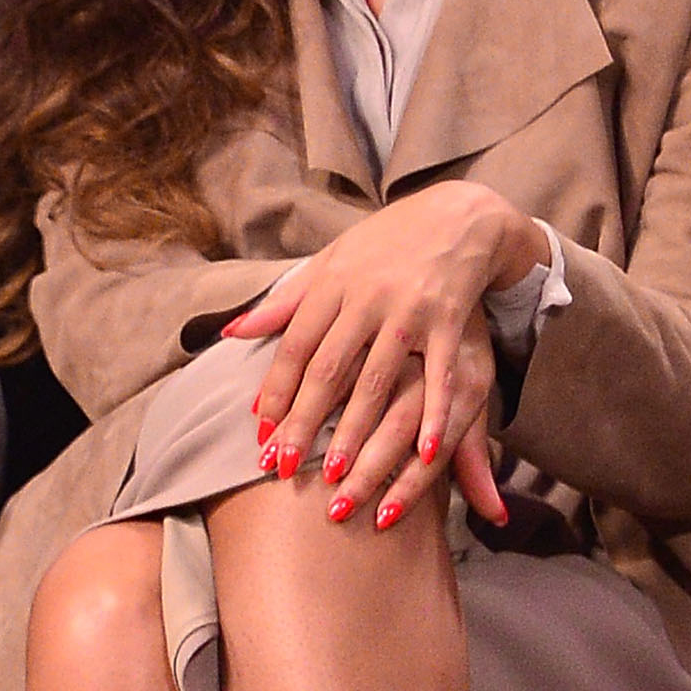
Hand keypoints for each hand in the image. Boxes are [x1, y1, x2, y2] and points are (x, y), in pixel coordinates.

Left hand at [221, 182, 546, 531]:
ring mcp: (409, 311)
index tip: (261, 433)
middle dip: (304, 422)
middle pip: (328, 371)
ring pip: (376, 381)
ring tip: (338, 474)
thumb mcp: (332, 260)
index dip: (276, 391)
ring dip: (356, 430)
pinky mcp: (448, 322)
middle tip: (284, 467)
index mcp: (333, 284)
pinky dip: (434, 416)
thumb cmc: (388, 242)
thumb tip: (231, 331)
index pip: (295, 346)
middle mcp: (366, 298)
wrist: (458, 215)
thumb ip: (285, 301)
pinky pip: (439, 377)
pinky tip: (425, 454)